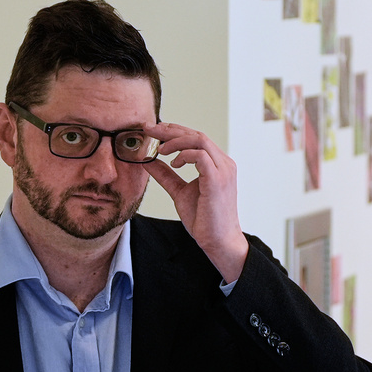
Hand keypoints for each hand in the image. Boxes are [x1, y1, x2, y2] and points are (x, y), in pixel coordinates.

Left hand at [142, 122, 248, 283]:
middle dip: (170, 130)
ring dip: (175, 140)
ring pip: (199, 140)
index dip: (174, 130)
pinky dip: (184, 154)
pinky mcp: (217, 180)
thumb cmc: (204, 220)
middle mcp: (224, 163)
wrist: (218, 241)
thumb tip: (148, 161)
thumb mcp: (179, 192)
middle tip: (149, 130)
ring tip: (159, 149)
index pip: (196, 137)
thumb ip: (166, 175)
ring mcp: (223, 170)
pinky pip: (200, 156)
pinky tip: (173, 163)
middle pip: (196, 134)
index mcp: (218, 164)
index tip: (153, 130)